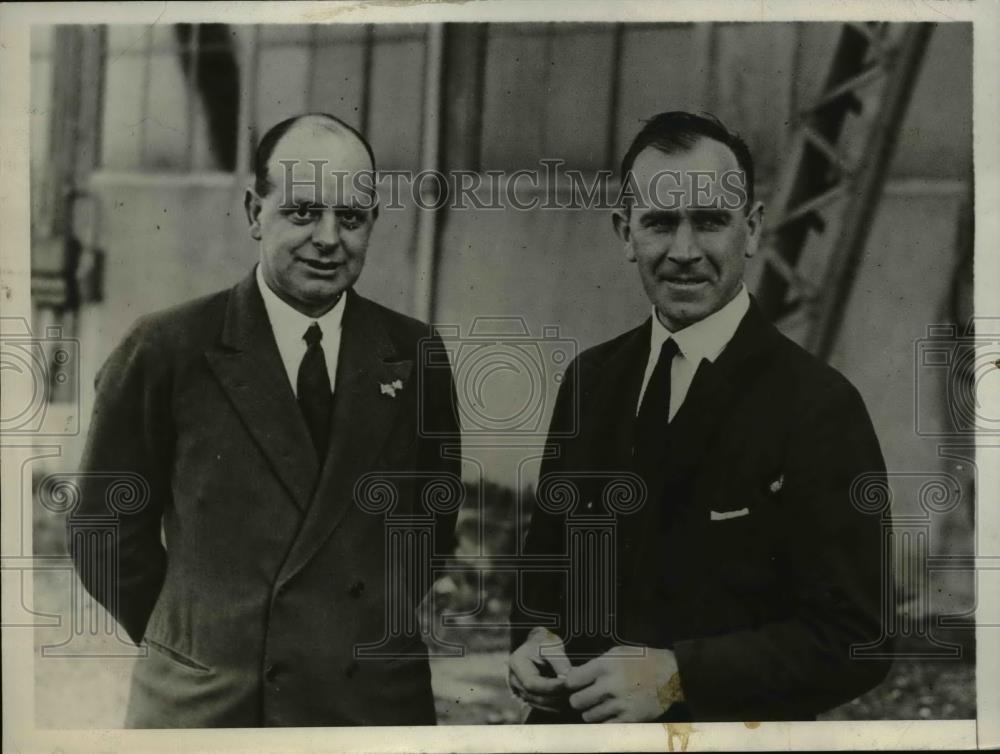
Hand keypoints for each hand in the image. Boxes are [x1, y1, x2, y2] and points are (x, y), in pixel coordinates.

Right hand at [508, 627, 572, 712]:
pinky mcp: (529, 697)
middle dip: (557, 696)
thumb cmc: (545, 642)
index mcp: (517, 663)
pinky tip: (568, 698)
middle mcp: (515, 680)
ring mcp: (520, 690)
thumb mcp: (552, 646)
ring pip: (540, 704)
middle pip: (536, 696)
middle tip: (575, 690)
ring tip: (574, 694)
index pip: (532, 683)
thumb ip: (559, 662)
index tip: (567, 684)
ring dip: (558, 702)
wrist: (540, 645)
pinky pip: (543, 706)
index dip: (551, 686)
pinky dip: (556, 705)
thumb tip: (567, 679)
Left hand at [564, 645, 682, 722]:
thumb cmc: (643, 660)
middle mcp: (609, 686)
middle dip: (578, 700)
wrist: (671, 676)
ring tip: (600, 705)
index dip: (570, 684)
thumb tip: (573, 675)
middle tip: (585, 698)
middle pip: (576, 701)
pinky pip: (604, 727)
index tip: (574, 685)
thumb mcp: (618, 653)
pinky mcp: (629, 719)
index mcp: (605, 666)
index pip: (572, 680)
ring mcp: (619, 705)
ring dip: (591, 712)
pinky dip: (603, 722)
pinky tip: (609, 714)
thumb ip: (595, 664)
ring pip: (588, 716)